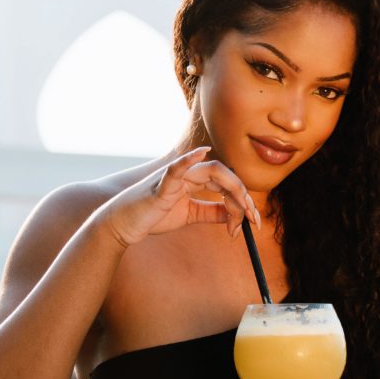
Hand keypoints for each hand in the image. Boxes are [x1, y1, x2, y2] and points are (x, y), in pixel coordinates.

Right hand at [101, 147, 261, 247]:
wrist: (124, 225)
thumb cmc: (152, 216)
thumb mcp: (188, 215)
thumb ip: (210, 212)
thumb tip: (235, 215)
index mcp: (192, 180)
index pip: (225, 182)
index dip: (242, 200)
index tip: (253, 222)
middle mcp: (186, 173)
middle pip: (224, 175)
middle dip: (244, 196)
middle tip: (255, 220)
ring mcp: (174, 176)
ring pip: (212, 171)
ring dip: (233, 189)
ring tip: (244, 211)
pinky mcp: (161, 186)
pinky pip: (176, 168)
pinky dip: (189, 159)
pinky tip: (202, 153)